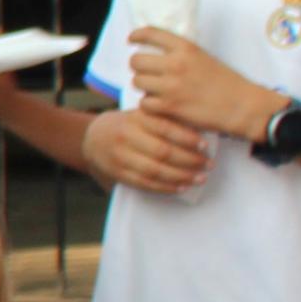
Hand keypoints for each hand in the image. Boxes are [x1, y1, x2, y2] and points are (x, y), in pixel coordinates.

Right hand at [81, 103, 212, 194]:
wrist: (92, 137)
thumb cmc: (127, 124)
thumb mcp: (142, 114)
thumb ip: (164, 119)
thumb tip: (200, 130)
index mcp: (136, 118)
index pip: (165, 128)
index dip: (187, 138)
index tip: (205, 146)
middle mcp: (126, 136)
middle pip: (162, 152)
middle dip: (189, 160)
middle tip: (208, 164)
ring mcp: (120, 156)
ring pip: (154, 170)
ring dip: (181, 176)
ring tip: (199, 178)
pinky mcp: (118, 173)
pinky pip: (144, 183)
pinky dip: (165, 187)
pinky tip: (181, 187)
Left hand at [124, 28, 278, 142]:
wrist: (243, 106)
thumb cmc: (228, 83)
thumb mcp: (205, 58)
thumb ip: (181, 54)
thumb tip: (158, 52)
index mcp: (186, 48)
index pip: (151, 33)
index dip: (136, 35)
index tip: (131, 40)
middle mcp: (176, 64)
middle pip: (136, 61)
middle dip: (139, 68)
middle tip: (147, 74)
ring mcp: (171, 85)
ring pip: (137, 82)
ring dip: (144, 87)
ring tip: (156, 91)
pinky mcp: (170, 106)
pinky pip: (144, 103)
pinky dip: (149, 105)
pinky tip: (160, 105)